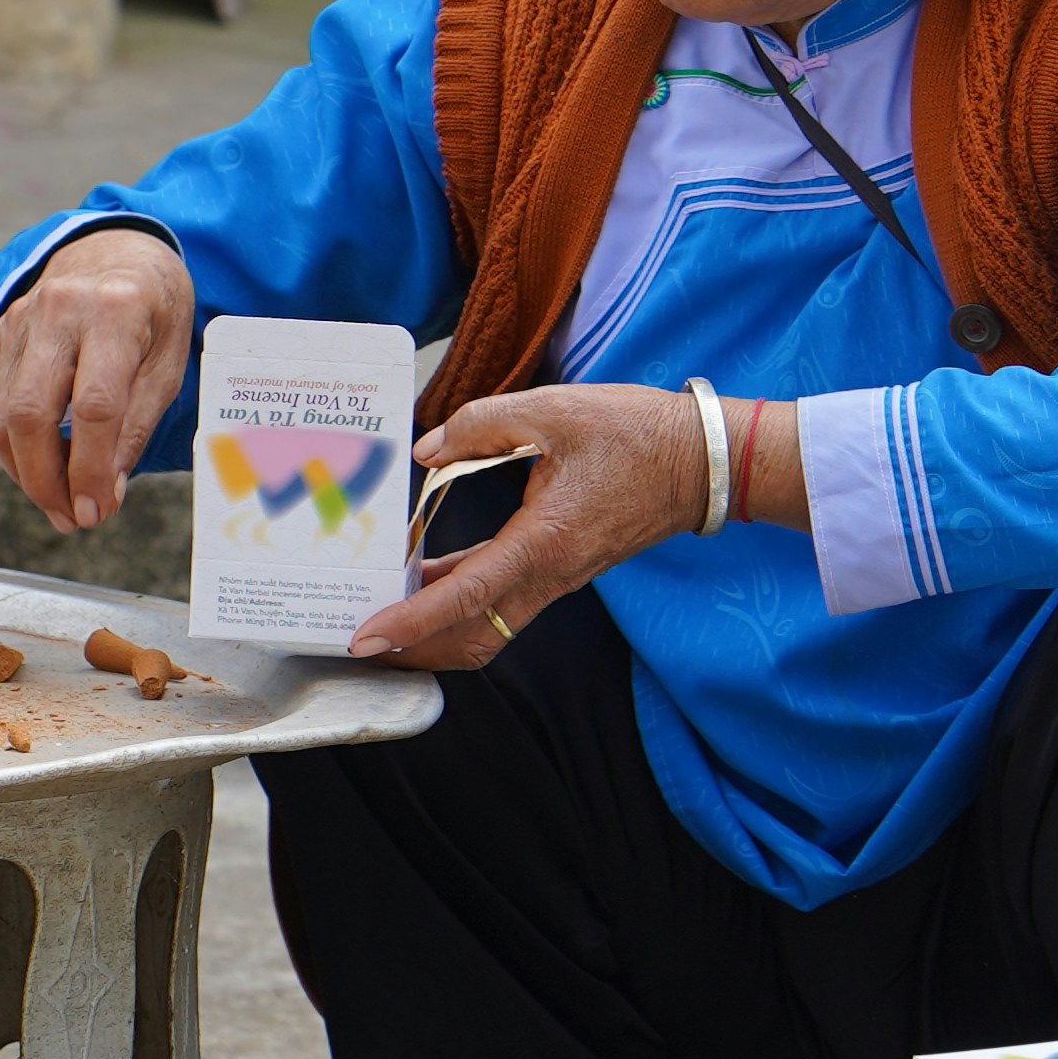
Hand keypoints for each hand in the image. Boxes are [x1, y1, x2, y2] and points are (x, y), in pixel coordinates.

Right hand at [0, 230, 194, 532]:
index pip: (93, 407)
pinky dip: (15, 447)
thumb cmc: (154, 312)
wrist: (118, 251)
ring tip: (58, 504)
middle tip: (70, 520)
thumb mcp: (168, 363)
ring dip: (26, 473)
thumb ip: (134, 427)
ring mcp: (21, 319)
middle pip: (31, 413)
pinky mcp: (0, 334)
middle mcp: (60, 308)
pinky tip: (43, 467)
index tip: (94, 512)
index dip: (89, 469)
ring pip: (3, 415)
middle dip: (45, 481)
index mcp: (116, 310)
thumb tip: (103, 493)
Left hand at [349, 381, 798, 670]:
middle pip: (471, 638)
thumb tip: (427, 449)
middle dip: (413, 648)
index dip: (412, 621)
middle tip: (359, 637)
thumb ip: (480, 425)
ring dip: (434, 632)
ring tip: (382, 613)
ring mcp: (558, 579)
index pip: (467, 595)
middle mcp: (550, 574)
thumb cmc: (635, 434)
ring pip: (486, 629)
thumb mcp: (553, 410)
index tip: (368, 636)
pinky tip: (426, 577)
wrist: (698, 461)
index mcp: (545, 541)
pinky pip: (501, 603)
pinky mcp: (561, 570)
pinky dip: (458, 601)